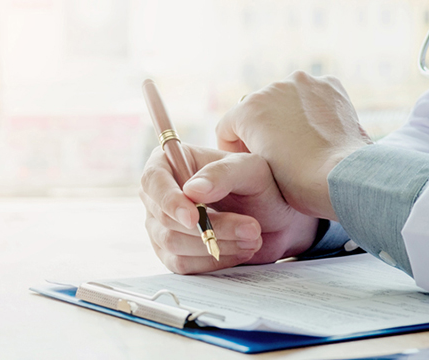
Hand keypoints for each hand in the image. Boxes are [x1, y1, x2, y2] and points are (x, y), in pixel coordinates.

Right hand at [140, 143, 318, 273]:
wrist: (276, 219)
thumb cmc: (261, 185)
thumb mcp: (250, 170)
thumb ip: (222, 174)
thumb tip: (192, 191)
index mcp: (170, 163)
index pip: (153, 181)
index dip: (169, 200)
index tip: (194, 218)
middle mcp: (160, 194)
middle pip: (164, 218)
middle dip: (210, 227)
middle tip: (251, 228)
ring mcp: (161, 225)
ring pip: (173, 244)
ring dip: (215, 245)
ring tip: (252, 237)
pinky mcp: (172, 252)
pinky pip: (181, 264)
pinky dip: (212, 261)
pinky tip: (238, 250)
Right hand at [216, 71, 371, 220]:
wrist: (342, 178)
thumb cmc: (298, 183)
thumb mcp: (256, 170)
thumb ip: (248, 148)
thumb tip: (256, 139)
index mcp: (247, 109)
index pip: (228, 127)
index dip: (235, 149)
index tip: (248, 162)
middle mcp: (271, 87)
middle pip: (257, 109)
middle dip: (263, 128)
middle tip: (278, 154)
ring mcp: (303, 83)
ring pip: (286, 98)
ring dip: (288, 115)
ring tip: (302, 143)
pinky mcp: (329, 84)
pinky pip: (312, 94)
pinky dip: (314, 108)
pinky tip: (320, 131)